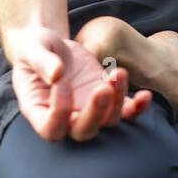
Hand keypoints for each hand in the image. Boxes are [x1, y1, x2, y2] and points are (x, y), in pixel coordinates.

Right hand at [4, 26, 151, 141]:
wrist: (53, 45)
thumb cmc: (35, 48)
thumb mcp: (32, 49)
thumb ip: (41, 61)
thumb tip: (57, 74)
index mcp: (39, 111)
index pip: (51, 128)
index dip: (59, 112)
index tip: (62, 82)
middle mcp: (66, 118)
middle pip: (84, 132)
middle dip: (96, 114)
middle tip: (102, 88)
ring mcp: (89, 111)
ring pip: (108, 121)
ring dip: (117, 101)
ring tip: (117, 73)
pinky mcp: (108, 100)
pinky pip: (127, 112)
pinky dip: (138, 108)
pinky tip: (145, 95)